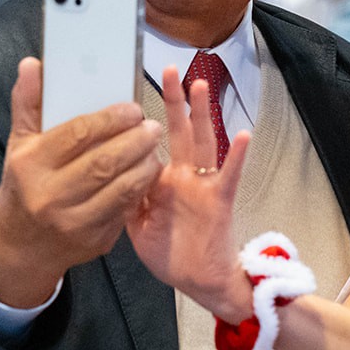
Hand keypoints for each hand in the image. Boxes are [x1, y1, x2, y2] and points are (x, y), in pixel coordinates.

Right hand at [0, 58, 162, 306]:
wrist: (19, 246)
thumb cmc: (23, 185)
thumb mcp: (19, 145)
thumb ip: (28, 103)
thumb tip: (32, 64)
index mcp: (31, 165)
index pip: (78, 134)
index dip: (110, 119)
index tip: (132, 109)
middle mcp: (51, 195)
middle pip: (105, 161)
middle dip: (136, 140)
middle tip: (151, 126)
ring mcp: (74, 222)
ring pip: (122, 188)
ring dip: (145, 165)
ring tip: (154, 147)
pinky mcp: (94, 241)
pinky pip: (125, 210)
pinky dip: (140, 189)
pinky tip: (147, 173)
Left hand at [127, 67, 252, 320]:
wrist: (200, 281)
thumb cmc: (171, 253)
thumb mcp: (137, 224)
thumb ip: (126, 197)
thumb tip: (105, 174)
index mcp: (161, 180)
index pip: (150, 142)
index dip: (143, 119)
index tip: (134, 91)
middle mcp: (183, 175)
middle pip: (178, 130)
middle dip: (172, 100)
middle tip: (168, 68)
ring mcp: (202, 185)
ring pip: (203, 142)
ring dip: (202, 114)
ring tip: (200, 84)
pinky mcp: (219, 200)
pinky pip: (229, 175)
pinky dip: (237, 156)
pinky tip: (243, 134)